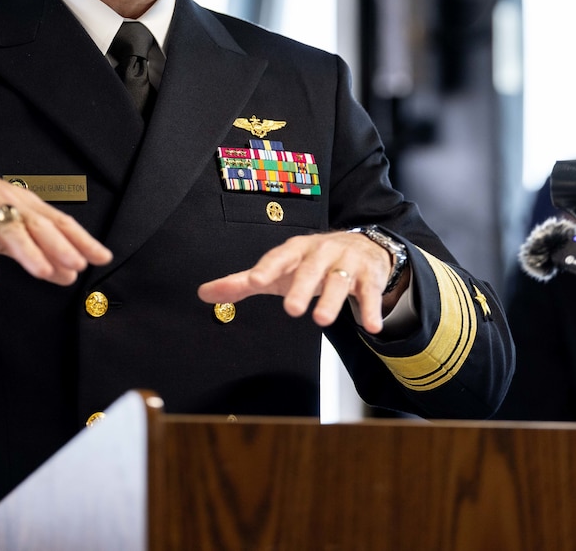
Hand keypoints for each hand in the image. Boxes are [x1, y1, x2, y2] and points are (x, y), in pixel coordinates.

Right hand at [0, 159, 111, 284]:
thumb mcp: (7, 226)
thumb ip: (37, 250)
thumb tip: (70, 275)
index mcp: (23, 203)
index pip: (59, 221)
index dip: (81, 239)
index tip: (103, 257)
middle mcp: (7, 201)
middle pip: (38, 224)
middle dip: (61, 245)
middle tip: (80, 264)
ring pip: (8, 229)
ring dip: (27, 251)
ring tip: (43, 272)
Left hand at [197, 230, 409, 334]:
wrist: (363, 247)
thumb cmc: (311, 262)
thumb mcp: (278, 270)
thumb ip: (243, 283)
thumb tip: (203, 294)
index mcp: (297, 249)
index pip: (280, 256)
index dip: (267, 268)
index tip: (254, 282)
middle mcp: (323, 252)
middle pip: (311, 269)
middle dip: (301, 287)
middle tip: (290, 309)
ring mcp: (348, 263)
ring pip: (340, 280)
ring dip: (332, 299)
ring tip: (321, 320)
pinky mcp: (369, 277)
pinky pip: (370, 293)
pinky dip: (371, 309)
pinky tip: (371, 327)